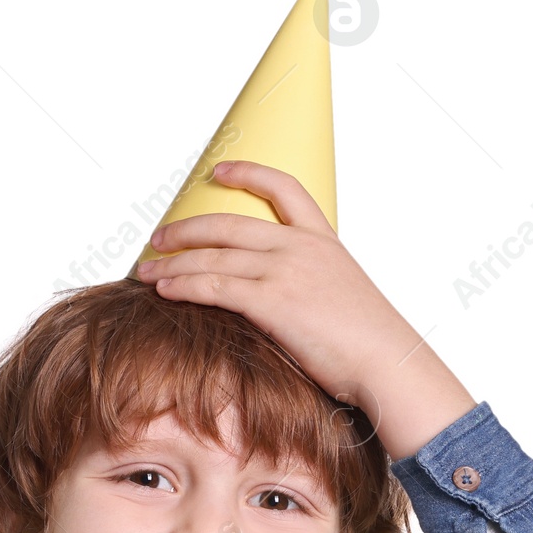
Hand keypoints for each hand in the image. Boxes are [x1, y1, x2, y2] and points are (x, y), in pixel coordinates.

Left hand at [136, 160, 476, 458]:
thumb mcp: (342, 298)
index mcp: (323, 241)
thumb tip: (283, 301)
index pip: (284, 188)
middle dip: (185, 229)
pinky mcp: (272, 301)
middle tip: (158, 237)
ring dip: (172, 261)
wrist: (387, 363)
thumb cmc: (370, 345)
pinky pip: (214, 286)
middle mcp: (300, 247)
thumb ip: (310, 286)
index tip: (219, 170)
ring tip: (145, 269)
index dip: (248, 173)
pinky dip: (182, 285)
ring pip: (213, 256)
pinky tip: (163, 289)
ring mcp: (285, 272)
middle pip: (228, 223)